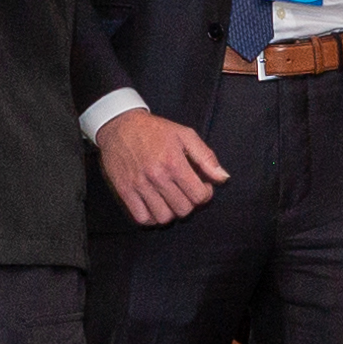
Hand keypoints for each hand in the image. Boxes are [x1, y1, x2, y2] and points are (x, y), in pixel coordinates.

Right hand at [95, 110, 229, 226]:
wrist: (119, 125)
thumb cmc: (154, 130)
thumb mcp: (185, 135)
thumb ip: (206, 157)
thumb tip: (223, 178)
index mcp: (174, 162)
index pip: (199, 196)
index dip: (205, 194)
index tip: (201, 186)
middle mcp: (157, 176)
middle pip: (183, 209)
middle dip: (189, 203)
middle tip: (186, 192)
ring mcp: (139, 186)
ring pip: (164, 217)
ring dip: (171, 212)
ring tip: (171, 199)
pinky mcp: (125, 191)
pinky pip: (142, 218)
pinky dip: (151, 217)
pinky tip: (155, 205)